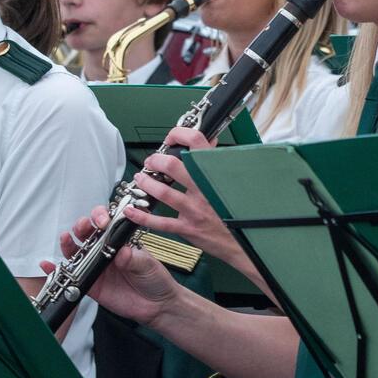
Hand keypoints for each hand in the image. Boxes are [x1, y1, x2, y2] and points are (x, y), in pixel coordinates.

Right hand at [52, 206, 180, 325]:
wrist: (156, 306)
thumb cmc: (154, 279)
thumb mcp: (148, 265)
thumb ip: (135, 259)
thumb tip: (123, 253)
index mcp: (120, 241)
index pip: (107, 222)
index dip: (102, 217)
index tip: (103, 221)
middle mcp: (105, 250)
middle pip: (87, 232)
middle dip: (83, 225)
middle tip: (85, 227)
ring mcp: (95, 266)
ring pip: (76, 251)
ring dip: (68, 243)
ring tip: (65, 238)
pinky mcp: (89, 284)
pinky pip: (70, 276)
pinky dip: (55, 270)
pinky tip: (46, 265)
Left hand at [125, 126, 243, 262]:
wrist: (246, 243)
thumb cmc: (240, 212)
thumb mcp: (232, 182)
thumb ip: (218, 161)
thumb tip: (210, 143)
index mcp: (216, 174)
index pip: (197, 143)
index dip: (179, 135)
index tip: (171, 137)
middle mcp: (205, 190)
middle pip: (173, 165)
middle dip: (156, 160)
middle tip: (151, 161)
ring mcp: (195, 210)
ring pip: (162, 192)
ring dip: (146, 183)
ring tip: (140, 179)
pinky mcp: (187, 228)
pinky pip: (160, 222)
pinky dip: (141, 216)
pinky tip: (132, 210)